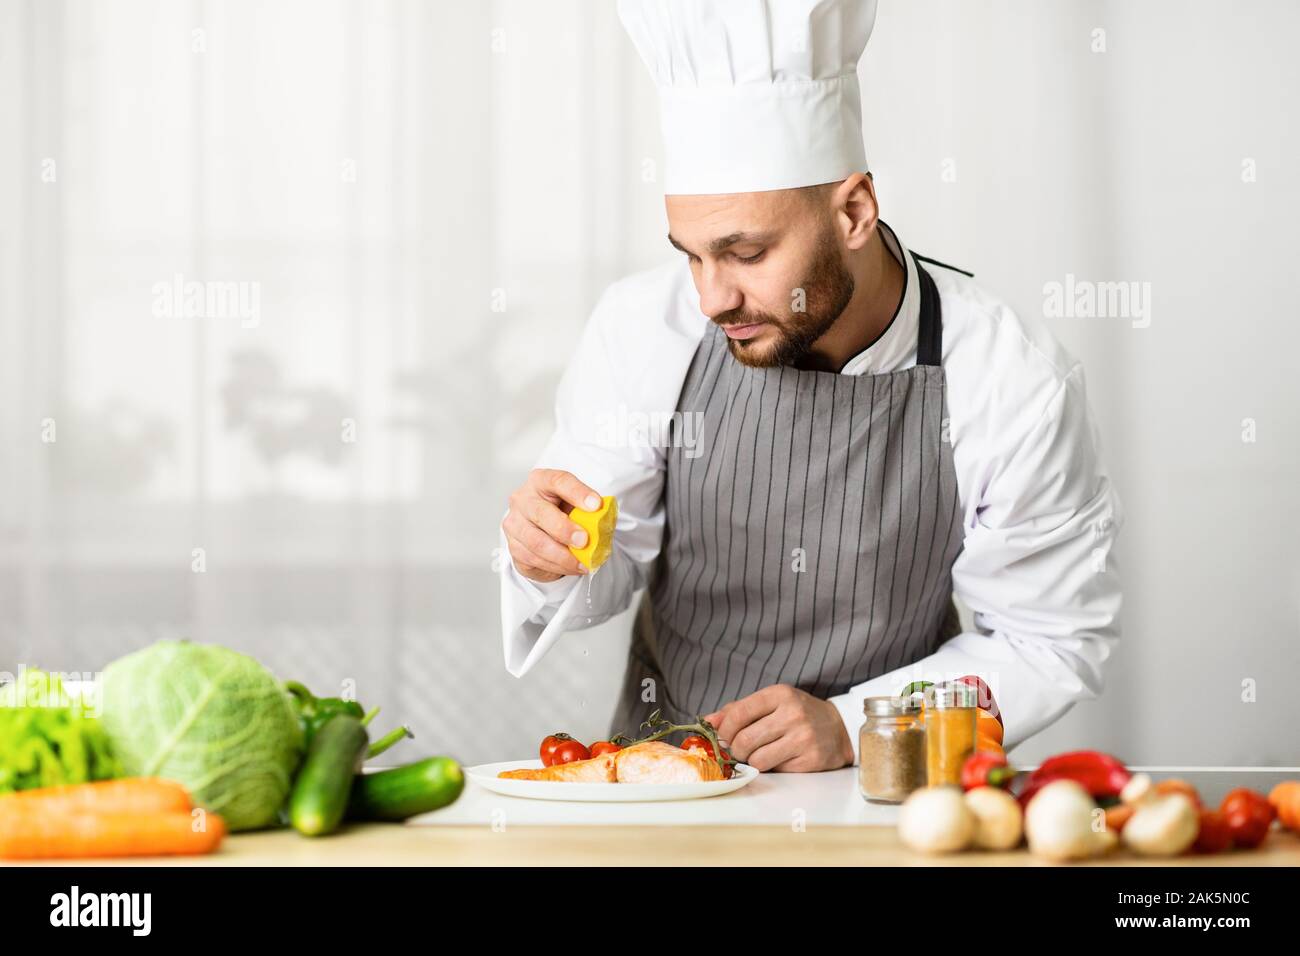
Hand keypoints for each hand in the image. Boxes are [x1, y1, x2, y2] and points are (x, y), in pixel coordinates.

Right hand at [502, 469, 602, 582]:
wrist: (543, 530)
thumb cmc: (562, 512)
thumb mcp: (576, 505)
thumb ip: (587, 511)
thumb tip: (604, 521)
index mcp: (541, 481)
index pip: (558, 481)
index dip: (578, 492)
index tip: (596, 505)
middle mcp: (522, 499)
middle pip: (541, 513)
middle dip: (565, 529)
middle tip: (584, 541)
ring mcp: (515, 524)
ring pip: (537, 542)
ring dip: (563, 556)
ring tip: (583, 563)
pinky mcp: (513, 547)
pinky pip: (534, 560)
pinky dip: (557, 567)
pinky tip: (572, 567)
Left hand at [703, 684, 852, 772]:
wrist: (838, 728)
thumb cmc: (797, 714)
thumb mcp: (771, 703)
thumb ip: (738, 710)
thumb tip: (707, 722)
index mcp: (779, 694)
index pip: (738, 714)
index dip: (724, 730)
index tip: (724, 737)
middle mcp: (792, 714)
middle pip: (744, 740)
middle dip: (736, 750)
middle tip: (740, 749)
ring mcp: (803, 737)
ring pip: (757, 759)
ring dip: (753, 761)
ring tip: (761, 753)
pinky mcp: (811, 759)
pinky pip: (776, 770)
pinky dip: (772, 767)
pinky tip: (780, 757)